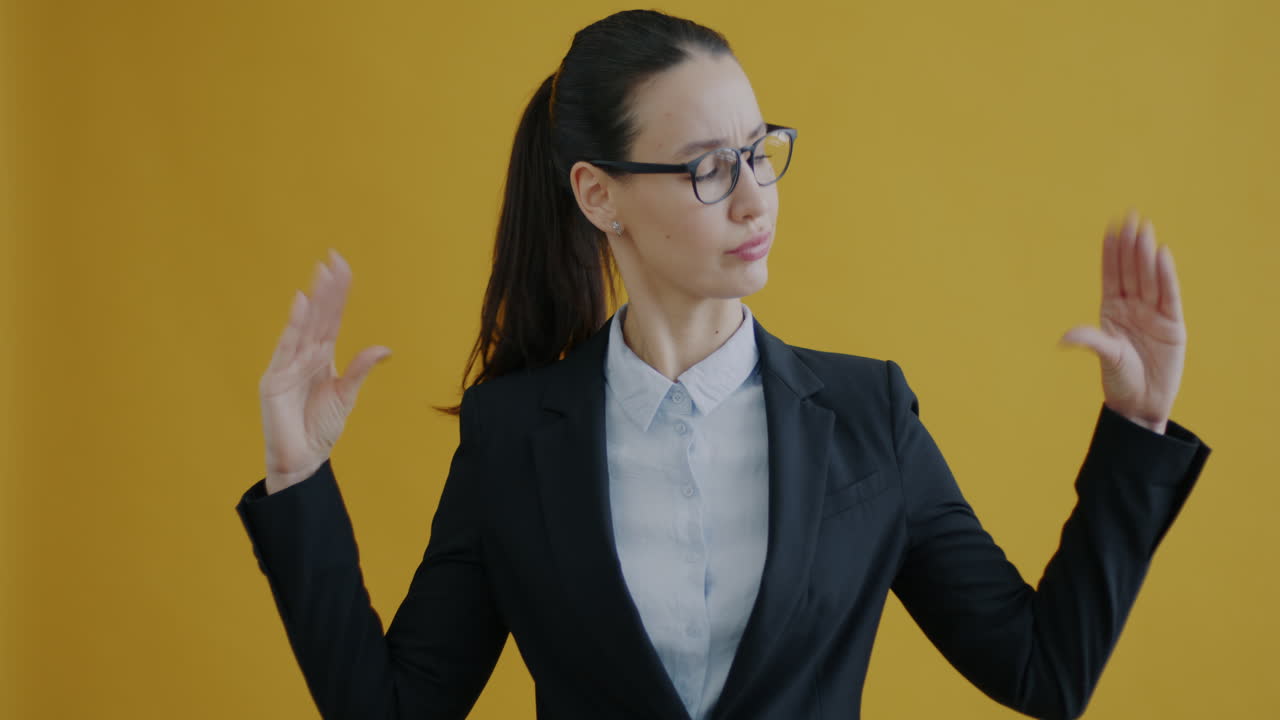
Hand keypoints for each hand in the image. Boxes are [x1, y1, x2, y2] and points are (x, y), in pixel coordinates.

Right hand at [259, 249, 391, 493]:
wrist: (303, 459)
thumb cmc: (320, 428)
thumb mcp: (346, 395)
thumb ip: (360, 370)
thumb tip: (385, 348)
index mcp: (321, 356)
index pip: (331, 318)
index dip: (337, 293)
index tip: (342, 266)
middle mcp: (303, 355)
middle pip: (318, 316)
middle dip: (326, 289)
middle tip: (333, 259)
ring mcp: (287, 364)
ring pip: (303, 326)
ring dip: (313, 300)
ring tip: (320, 274)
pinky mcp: (274, 379)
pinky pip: (285, 348)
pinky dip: (293, 325)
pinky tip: (301, 303)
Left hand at [1060, 210, 1184, 433]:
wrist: (1142, 404)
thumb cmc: (1119, 380)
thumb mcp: (1105, 357)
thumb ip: (1090, 342)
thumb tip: (1065, 339)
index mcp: (1111, 311)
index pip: (1112, 275)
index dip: (1111, 253)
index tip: (1110, 228)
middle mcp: (1133, 308)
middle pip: (1132, 271)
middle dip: (1130, 246)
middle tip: (1129, 218)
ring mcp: (1153, 314)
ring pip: (1150, 278)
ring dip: (1146, 255)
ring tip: (1144, 229)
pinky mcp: (1173, 324)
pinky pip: (1170, 295)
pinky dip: (1166, 276)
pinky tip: (1163, 255)